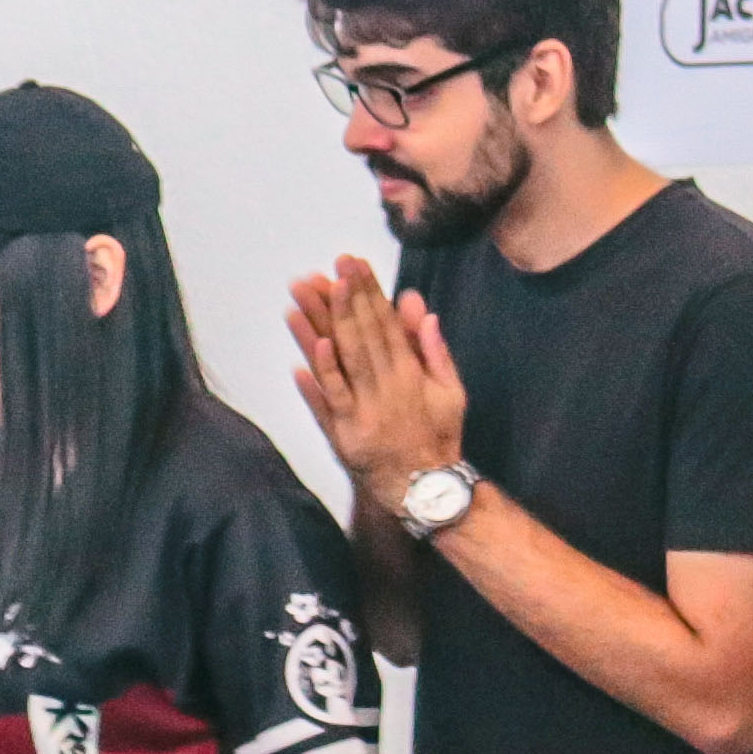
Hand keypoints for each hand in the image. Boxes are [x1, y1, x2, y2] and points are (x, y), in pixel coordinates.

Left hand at [284, 258, 467, 511]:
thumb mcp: (451, 391)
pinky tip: (304, 354)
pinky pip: (329, 403)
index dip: (368, 292)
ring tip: (301, 297)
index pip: (385, 323)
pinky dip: (318, 378)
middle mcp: (386, 388)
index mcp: (411, 374)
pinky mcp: (344, 434)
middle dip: (343, 299)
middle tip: (327, 267)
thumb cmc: (438, 437)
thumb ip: (434, 350)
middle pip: (360, 335)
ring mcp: (363, 411)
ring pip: (340, 362)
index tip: (353, 264)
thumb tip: (421, 309)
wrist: (425, 489)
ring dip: (319, 328)